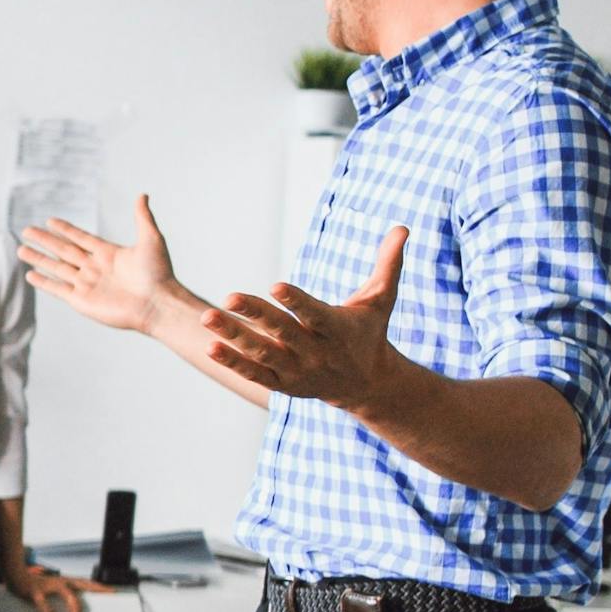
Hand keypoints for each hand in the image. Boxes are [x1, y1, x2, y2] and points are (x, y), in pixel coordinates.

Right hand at [4, 561, 99, 611]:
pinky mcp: (36, 591)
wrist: (14, 576)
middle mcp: (60, 582)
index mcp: (64, 582)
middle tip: (108, 594)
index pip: (86, 583)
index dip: (99, 587)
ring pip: (69, 596)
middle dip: (96, 590)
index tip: (113, 591)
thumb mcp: (49, 591)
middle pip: (83, 584)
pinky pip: (43, 603)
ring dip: (73, 610)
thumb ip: (60, 600)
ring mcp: (49, 585)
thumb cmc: (34, 586)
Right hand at [17, 193, 183, 333]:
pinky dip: (43, 282)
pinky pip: (57, 288)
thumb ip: (142, 217)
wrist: (157, 303)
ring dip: (39, 258)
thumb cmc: (158, 273)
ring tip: (21, 250)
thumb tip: (142, 194)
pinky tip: (30, 275)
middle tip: (26, 231)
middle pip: (63, 250)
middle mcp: (94, 267)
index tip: (50, 221)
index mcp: (108, 253)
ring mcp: (86, 284)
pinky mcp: (81, 300)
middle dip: (44, 240)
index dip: (65, 229)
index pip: (80, 238)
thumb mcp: (151, 239)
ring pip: (56, 267)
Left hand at [207, 223, 405, 409]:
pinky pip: (254, 374)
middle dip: (256, 314)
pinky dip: (233, 363)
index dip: (296, 301)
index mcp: (337, 328)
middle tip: (229, 296)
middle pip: (282, 332)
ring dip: (233, 337)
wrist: (368, 384)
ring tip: (207, 318)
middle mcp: (315, 351)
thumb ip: (388, 263)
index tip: (276, 285)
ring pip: (262, 353)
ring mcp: (297, 370)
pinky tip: (211, 346)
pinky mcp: (282, 384)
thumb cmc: (369, 332)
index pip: (314, 313)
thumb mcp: (381, 299)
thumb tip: (403, 227)